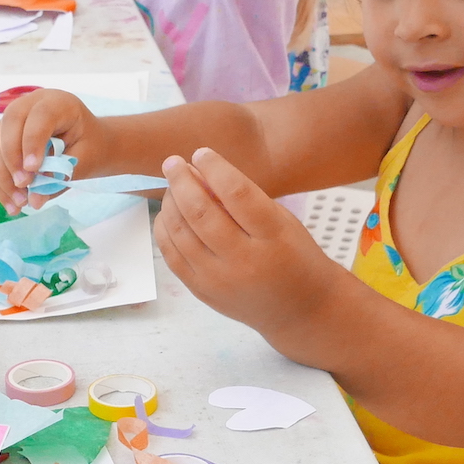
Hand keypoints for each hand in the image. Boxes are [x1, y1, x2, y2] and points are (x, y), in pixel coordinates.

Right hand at [0, 88, 106, 213]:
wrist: (88, 142)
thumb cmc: (90, 146)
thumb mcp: (84, 160)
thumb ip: (61, 176)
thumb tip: (34, 199)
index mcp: (59, 102)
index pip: (40, 116)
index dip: (32, 142)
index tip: (32, 171)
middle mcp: (31, 103)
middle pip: (10, 123)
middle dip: (12, 158)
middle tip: (23, 186)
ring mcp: (14, 118)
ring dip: (2, 175)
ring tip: (18, 203)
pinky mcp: (4, 135)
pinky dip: (0, 182)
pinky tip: (11, 204)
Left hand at [154, 149, 344, 341]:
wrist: (299, 310)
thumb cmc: (294, 256)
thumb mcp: (281, 222)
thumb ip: (244, 199)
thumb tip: (200, 172)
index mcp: (272, 237)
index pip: (237, 194)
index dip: (215, 168)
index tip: (202, 152)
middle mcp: (244, 261)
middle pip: (201, 213)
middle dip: (181, 181)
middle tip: (173, 162)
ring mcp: (219, 280)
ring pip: (180, 233)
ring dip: (170, 202)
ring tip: (172, 186)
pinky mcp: (202, 291)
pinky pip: (172, 256)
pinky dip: (165, 229)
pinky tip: (168, 213)